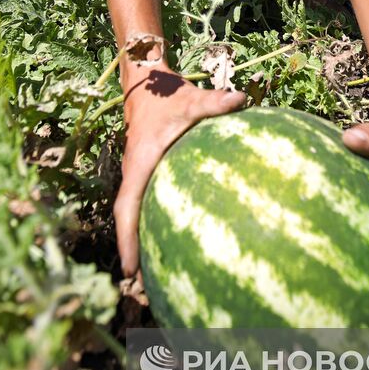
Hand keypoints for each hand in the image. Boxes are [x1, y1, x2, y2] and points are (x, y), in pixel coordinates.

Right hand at [113, 64, 245, 278]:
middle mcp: (136, 172)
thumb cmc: (169, 98)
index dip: (127, 238)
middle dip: (133, 248)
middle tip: (142, 282)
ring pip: (136, 211)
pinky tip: (176, 237)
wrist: (149, 86)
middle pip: (129, 218)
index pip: (128, 207)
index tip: (130, 269)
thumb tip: (241, 100)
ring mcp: (141, 174)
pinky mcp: (149, 173)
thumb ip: (215, 103)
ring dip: (141, 238)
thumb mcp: (191, 100)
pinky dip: (154, 220)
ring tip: (156, 272)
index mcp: (141, 162)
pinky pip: (147, 202)